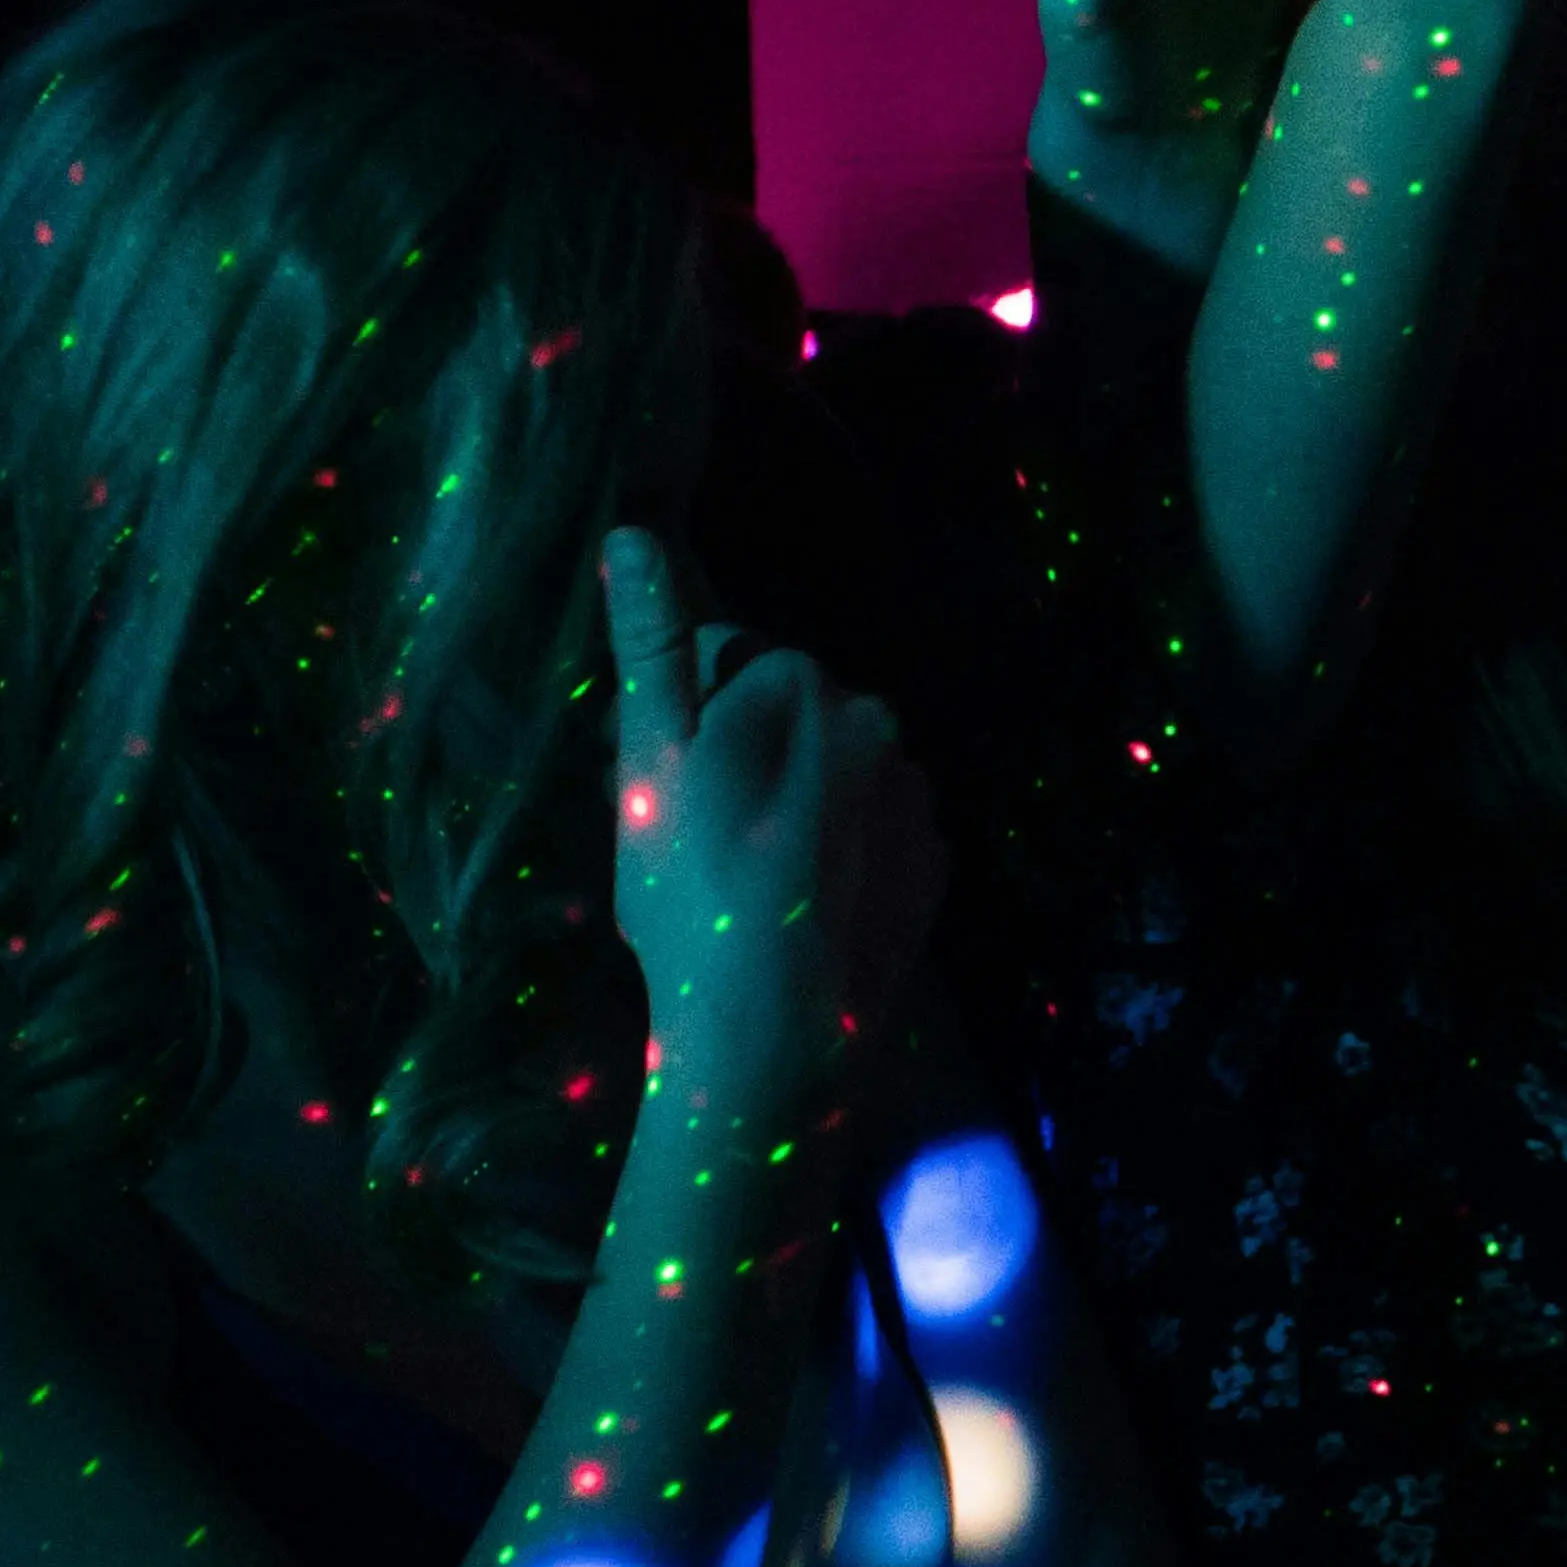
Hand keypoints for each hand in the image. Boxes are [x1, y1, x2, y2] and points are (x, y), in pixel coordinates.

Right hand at [601, 525, 939, 1121]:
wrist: (779, 1033)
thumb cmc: (691, 889)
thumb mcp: (649, 762)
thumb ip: (650, 646)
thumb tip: (634, 534)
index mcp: (802, 683)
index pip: (723, 655)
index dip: (677, 713)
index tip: (653, 779)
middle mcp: (877, 723)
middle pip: (784, 712)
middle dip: (738, 752)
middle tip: (689, 835)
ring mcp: (914, 797)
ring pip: (830, 773)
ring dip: (791, 802)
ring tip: (744, 883)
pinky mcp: (933, 866)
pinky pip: (872, 834)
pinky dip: (838, 854)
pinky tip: (799, 907)